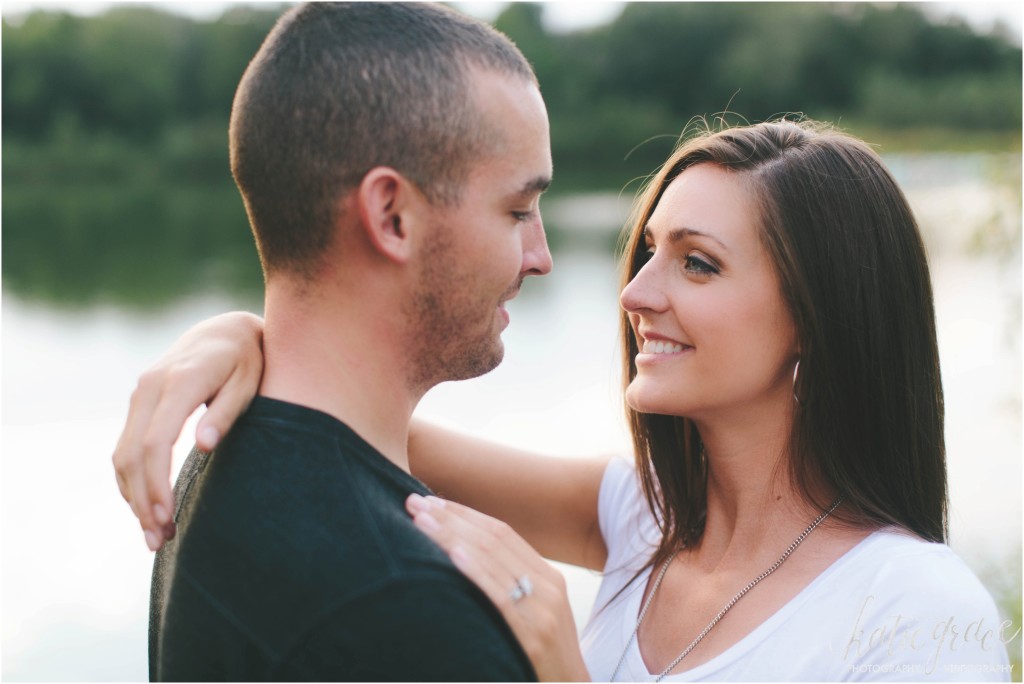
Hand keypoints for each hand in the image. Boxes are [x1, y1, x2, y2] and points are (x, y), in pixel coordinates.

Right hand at [112, 311, 264, 550]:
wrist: (225, 331)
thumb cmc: (247, 360)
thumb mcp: (248, 383)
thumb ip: (226, 413)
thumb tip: (204, 446)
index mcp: (179, 382)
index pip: (156, 441)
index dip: (156, 483)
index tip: (166, 516)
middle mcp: (150, 387)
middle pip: (133, 453)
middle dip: (143, 500)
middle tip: (160, 539)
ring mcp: (140, 393)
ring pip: (122, 453)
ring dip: (133, 496)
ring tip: (154, 534)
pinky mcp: (139, 403)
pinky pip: (125, 446)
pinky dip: (131, 480)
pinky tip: (145, 507)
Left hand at [406, 494, 590, 681]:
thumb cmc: (544, 658)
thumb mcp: (537, 614)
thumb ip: (512, 586)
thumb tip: (466, 557)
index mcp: (549, 577)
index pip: (502, 532)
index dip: (465, 513)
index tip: (433, 500)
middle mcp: (548, 587)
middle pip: (494, 540)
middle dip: (451, 518)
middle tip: (416, 501)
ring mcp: (543, 611)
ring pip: (492, 561)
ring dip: (451, 536)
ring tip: (421, 520)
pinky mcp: (533, 637)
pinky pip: (500, 596)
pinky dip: (475, 572)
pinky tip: (453, 554)